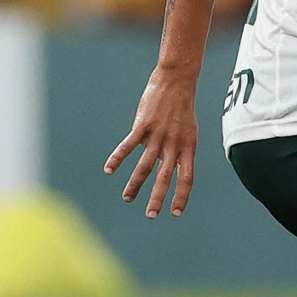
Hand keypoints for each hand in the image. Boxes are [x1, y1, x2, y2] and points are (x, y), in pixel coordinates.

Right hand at [104, 69, 197, 217]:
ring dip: (135, 184)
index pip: (187, 178)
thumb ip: (175, 149)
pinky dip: (118, 158)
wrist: (177, 81)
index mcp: (188, 147)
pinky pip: (128, 146)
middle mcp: (174, 144)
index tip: (176, 212)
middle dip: (157, 198)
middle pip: (166, 177)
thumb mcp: (187, 130)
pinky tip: (109, 170)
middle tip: (151, 215)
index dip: (182, 196)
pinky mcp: (143, 125)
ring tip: (127, 198)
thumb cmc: (181, 107)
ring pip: (145, 166)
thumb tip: (160, 164)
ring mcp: (158, 135)